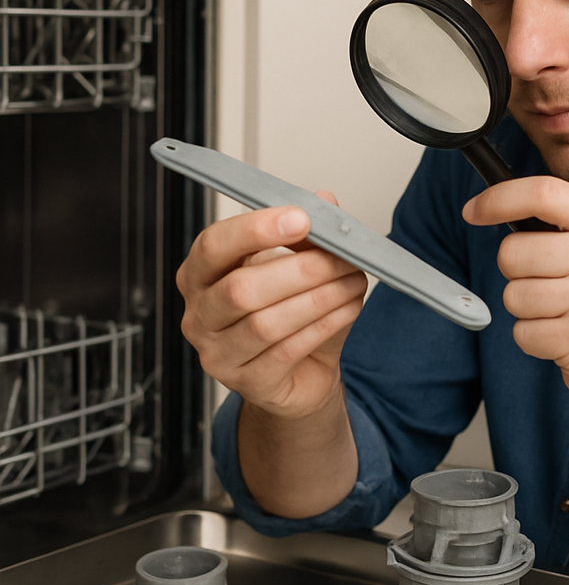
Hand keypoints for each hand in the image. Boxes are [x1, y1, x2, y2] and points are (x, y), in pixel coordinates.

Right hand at [177, 194, 366, 419]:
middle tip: (342, 257)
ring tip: (354, 281)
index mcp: (200, 275)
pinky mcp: (247, 383)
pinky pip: (286, 351)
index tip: (300, 218)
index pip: (213, 246)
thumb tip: (324, 201)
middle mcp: (199, 316)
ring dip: (319, 298)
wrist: (304, 371)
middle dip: (300, 269)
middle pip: (241, 289)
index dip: (255, 229)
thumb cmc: (291, 313)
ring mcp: (218, 354)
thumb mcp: (299, 264)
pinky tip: (348, 308)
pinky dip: (324, 325)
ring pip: (265, 323)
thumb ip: (308, 233)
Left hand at [463, 176, 568, 419]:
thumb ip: (564, 226)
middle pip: (513, 252)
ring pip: (513, 296)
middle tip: (550, 286)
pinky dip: (535, 341)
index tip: (474, 210)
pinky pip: (522, 333)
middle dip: (517, 273)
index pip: (542, 193)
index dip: (498, 199)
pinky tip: (565, 339)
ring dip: (528, 311)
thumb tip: (499, 206)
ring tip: (565, 316)